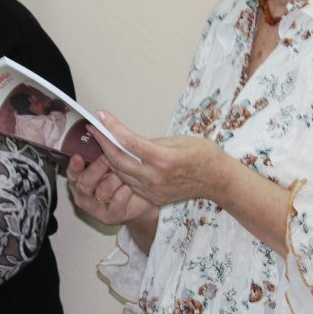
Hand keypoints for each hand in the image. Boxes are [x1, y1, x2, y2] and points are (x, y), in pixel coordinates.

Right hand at [67, 152, 154, 226]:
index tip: (78, 157)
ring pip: (103, 190)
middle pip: (85, 182)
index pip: (72, 172)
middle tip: (107, 158)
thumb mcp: (109, 163)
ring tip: (126, 171)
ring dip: (117, 178)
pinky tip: (132, 186)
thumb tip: (100, 132)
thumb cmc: (121, 178)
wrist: (138, 200)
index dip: (74, 166)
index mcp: (78, 179)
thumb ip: (100, 152)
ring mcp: (94, 207)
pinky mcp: (108, 216)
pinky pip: (117, 199)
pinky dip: (126, 190)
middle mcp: (82, 194)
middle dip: (97, 169)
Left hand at [93, 111, 291, 256]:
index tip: (101, 115)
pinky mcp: (152, 198)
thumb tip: (128, 139)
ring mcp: (152, 191)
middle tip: (93, 127)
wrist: (219, 182)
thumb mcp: (179, 140)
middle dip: (103, 141)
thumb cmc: (203, 155)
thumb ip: (151, 142)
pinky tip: (113, 158)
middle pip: (118, 159)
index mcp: (164, 160)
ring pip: (120, 172)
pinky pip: (129, 183)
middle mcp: (155, 178)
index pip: (128, 142)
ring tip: (100, 140)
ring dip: (107, 156)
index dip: (112, 127)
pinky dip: (119, 170)